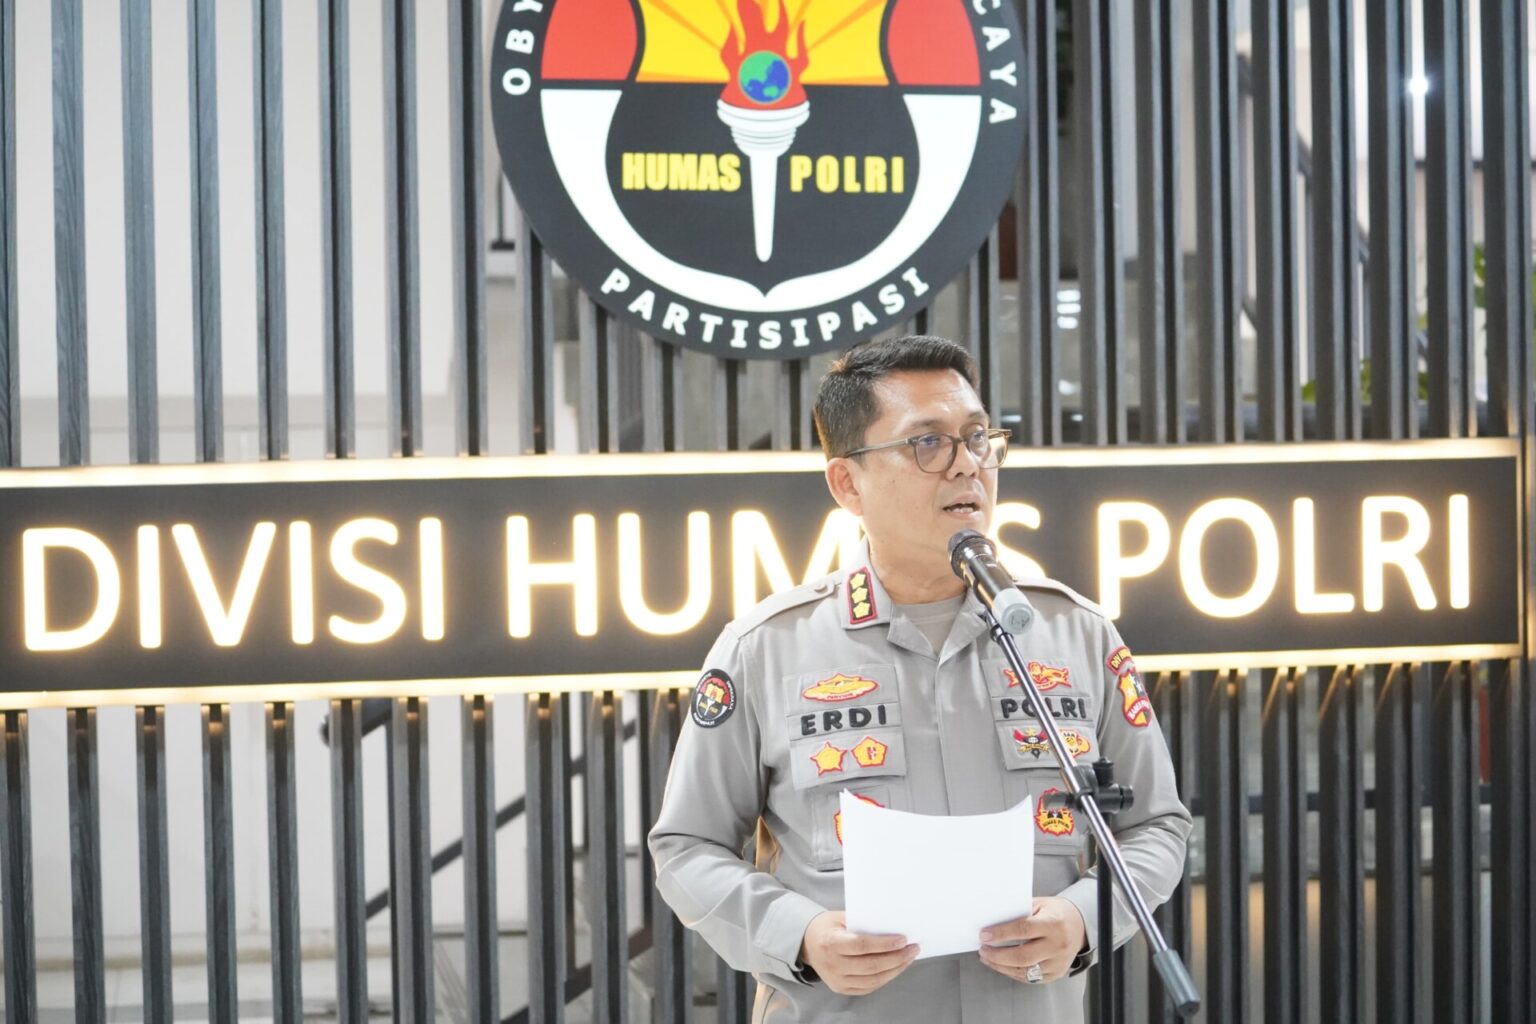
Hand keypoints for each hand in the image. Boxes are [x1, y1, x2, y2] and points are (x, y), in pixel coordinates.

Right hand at [799, 911, 919, 994]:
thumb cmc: (827, 927)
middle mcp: (833, 964)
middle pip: (871, 965)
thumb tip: (892, 927)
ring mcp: (836, 980)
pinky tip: (895, 969)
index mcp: (831, 943)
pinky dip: (885, 978)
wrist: (806, 943)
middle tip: (913, 949)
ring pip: (873, 979)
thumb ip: (862, 923)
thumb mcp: (841, 918)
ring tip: (908, 959)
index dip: (885, 944)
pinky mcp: (841, 988)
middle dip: (897, 958)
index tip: (903, 940)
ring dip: (895, 970)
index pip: (862, 945)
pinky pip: (868, 987)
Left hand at [978, 897, 1086, 984]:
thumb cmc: (1056, 912)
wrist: (1079, 925)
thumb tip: (992, 921)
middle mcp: (1057, 945)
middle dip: (997, 955)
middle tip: (983, 950)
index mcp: (1053, 923)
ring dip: (1002, 966)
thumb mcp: (1040, 904)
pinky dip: (1013, 973)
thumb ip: (1019, 912)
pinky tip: (1002, 966)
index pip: (1022, 930)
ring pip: (1025, 971)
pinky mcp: (1056, 973)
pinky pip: (1031, 978)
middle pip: (1022, 956)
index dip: (1000, 934)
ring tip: (988, 958)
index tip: (984, 935)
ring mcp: (1058, 962)